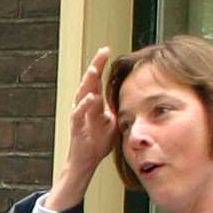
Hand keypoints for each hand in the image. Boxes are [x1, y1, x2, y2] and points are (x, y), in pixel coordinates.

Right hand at [50, 48, 116, 210]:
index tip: (107, 49)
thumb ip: (119, 109)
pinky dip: (84, 106)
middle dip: (95, 66)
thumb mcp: (114, 121)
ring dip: (88, 82)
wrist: (86, 162)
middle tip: (102, 52)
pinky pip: (78, 115)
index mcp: (94, 103)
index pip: (97, 79)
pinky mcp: (77, 129)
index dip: (100, 64)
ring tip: (94, 69)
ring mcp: (79, 117)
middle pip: (88, 82)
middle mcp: (84, 107)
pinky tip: (90, 97)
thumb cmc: (99, 142)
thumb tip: (136, 98)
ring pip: (81, 95)